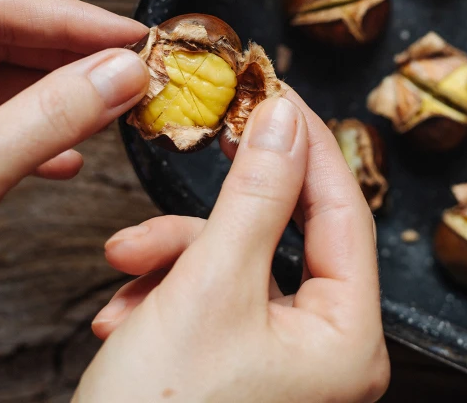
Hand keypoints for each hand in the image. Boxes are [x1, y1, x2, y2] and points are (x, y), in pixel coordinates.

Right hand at [76, 89, 390, 401]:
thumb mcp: (209, 288)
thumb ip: (254, 195)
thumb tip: (283, 119)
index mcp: (347, 340)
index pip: (344, 212)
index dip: (308, 145)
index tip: (274, 91)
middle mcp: (324, 355)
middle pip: (279, 239)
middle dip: (212, 215)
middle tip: (193, 154)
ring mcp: (278, 368)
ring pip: (231, 269)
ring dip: (171, 260)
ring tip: (122, 273)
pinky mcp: (231, 374)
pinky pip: (205, 306)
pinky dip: (160, 299)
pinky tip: (118, 320)